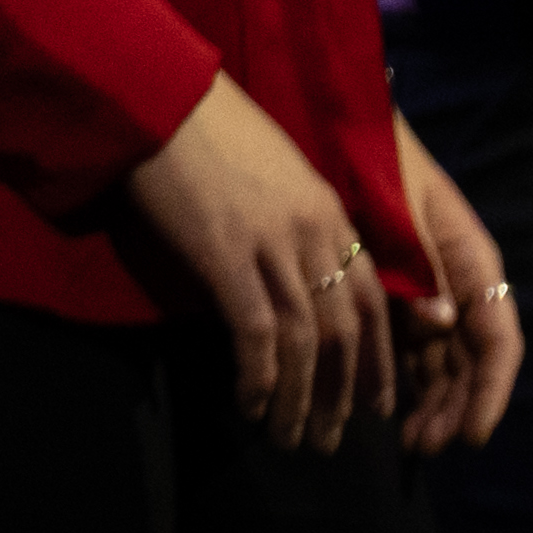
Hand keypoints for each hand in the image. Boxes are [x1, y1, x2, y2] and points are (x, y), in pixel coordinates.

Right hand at [118, 73, 399, 453]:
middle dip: (341, 395)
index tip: (373, 404)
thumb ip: (297, 221)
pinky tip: (250, 404)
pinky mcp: (224, 254)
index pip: (373, 302)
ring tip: (291, 438)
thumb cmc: (206, 125)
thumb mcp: (273, 170)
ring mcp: (270, 244)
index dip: (375, 360)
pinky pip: (255, 331)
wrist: (157, 92)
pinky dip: (259, 376)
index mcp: (329, 213)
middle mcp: (312, 234)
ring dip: (301, 399)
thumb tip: (299, 273)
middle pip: (344, 332)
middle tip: (331, 439)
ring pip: (305, 342)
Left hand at [381, 121, 522, 456]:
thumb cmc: (377, 160)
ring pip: (444, 361)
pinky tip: (391, 408)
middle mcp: (459, 282)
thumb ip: (422, 265)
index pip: (497, 338)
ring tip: (410, 439)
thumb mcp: (401, 207)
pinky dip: (407, 378)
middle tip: (427, 445)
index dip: (490, 389)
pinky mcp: (399, 295)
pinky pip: (413, 347)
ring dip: (432, 401)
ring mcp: (431, 291)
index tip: (472, 431)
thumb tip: (441, 323)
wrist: (338, 125)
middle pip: (472, 359)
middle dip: (456, 406)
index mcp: (472, 260)